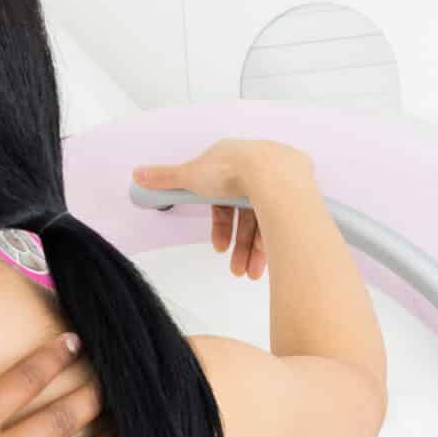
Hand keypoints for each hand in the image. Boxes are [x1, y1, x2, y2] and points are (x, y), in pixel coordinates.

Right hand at [133, 139, 311, 281]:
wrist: (273, 175)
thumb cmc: (231, 170)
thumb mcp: (189, 175)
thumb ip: (164, 177)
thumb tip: (137, 174)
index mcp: (233, 162)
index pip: (224, 197)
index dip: (219, 224)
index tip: (217, 246)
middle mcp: (259, 171)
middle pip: (245, 213)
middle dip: (238, 245)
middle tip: (235, 269)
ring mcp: (282, 182)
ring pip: (265, 221)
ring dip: (253, 251)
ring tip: (248, 273)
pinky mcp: (300, 193)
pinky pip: (283, 222)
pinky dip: (272, 244)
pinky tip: (264, 262)